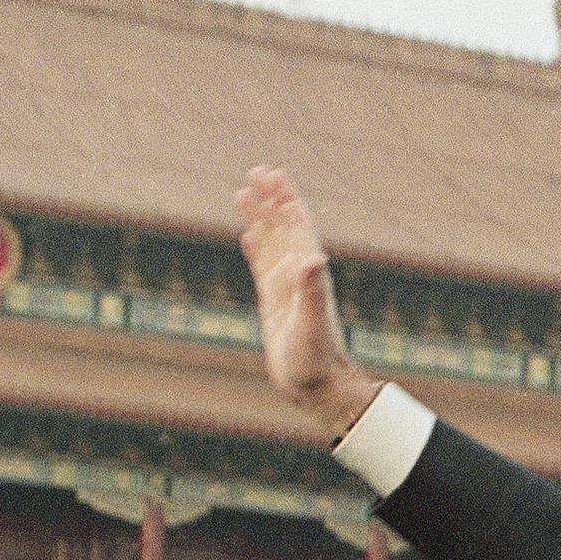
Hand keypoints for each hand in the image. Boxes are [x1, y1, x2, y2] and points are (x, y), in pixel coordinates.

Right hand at [237, 166, 381, 437]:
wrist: (317, 388)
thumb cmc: (315, 360)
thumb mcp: (311, 324)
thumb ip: (312, 291)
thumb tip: (312, 258)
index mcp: (309, 274)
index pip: (298, 227)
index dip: (286, 199)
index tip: (272, 174)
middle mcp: (299, 276)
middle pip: (284, 228)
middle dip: (272, 199)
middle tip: (256, 171)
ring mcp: (286, 289)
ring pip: (272, 243)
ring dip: (260, 218)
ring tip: (243, 193)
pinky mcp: (274, 303)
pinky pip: (263, 267)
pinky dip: (256, 248)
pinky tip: (247, 236)